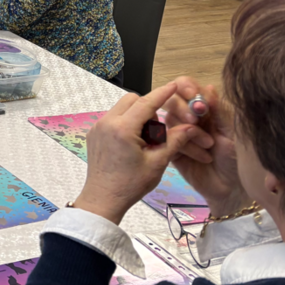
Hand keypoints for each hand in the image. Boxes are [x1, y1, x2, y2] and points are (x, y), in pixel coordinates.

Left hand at [71, 83, 200, 225]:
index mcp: (123, 129)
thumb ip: (174, 141)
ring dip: (137, 116)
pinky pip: (113, 118)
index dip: (162, 93)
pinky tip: (134, 143)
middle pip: (131, 101)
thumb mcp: (158, 163)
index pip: (146, 103)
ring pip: (122, 109)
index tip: (173, 85)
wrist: (103, 199)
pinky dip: (126, 123)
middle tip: (158, 129)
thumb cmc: (130, 185)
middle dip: (148, 108)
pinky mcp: (94, 134)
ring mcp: (98, 127)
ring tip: (146, 140)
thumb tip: (190, 127)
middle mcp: (107, 123)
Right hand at [163, 77, 247, 215]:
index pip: (185, 86)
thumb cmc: (236, 157)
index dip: (184, 86)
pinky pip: (167, 141)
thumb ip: (219, 110)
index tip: (192, 95)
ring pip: (169, 120)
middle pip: (170, 99)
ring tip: (209, 146)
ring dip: (189, 132)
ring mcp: (177, 132)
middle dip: (181, 108)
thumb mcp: (232, 132)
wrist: (231, 187)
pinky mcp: (170, 149)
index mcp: (203, 107)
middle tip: (194, 121)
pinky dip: (185, 147)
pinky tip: (202, 157)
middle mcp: (188, 116)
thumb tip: (208, 86)